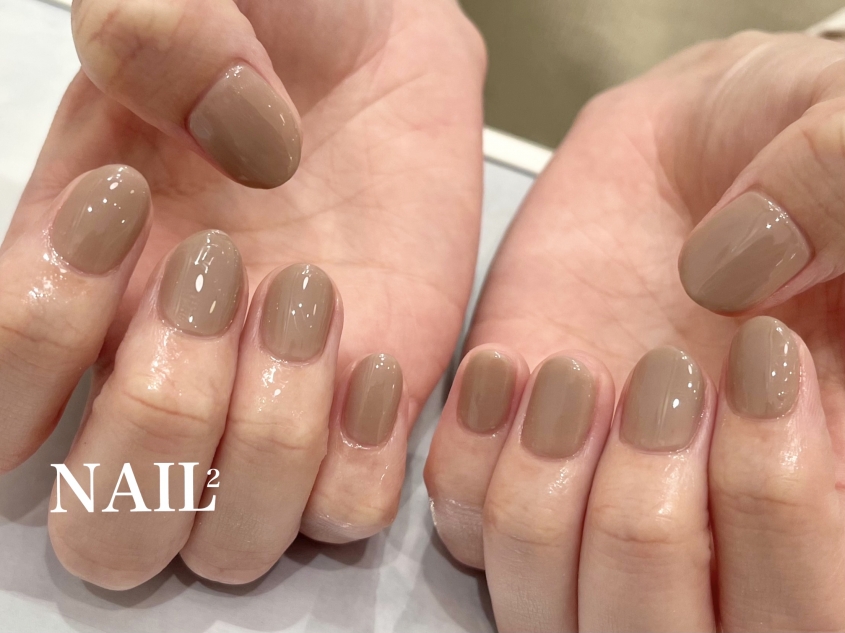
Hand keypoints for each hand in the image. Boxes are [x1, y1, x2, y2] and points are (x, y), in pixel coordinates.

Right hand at [0, 0, 484, 588]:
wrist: (385, 54)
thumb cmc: (279, 26)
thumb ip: (154, 29)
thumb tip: (231, 137)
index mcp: (82, 289)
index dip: (39, 333)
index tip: (122, 201)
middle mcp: (168, 371)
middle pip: (111, 529)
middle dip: (166, 417)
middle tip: (221, 274)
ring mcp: (272, 406)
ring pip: (232, 544)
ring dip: (271, 443)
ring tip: (313, 298)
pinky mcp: (368, 413)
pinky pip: (349, 508)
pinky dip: (361, 457)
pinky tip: (373, 351)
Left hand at [425, 31, 844, 630]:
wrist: (685, 144)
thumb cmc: (780, 143)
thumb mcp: (842, 136)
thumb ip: (838, 197)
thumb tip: (743, 289)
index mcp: (818, 474)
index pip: (806, 605)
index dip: (778, 513)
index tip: (765, 365)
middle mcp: (709, 515)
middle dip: (650, 523)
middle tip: (666, 380)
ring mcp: (597, 492)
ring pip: (551, 606)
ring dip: (551, 502)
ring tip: (578, 375)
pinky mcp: (514, 450)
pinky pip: (465, 524)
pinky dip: (472, 461)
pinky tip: (515, 365)